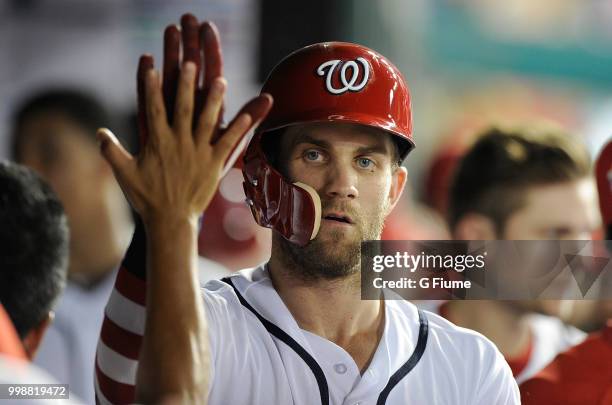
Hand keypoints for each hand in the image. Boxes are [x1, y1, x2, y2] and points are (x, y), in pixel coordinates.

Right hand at [97, 16, 271, 225]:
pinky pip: (228, 144)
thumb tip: (98, 132)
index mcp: (157, 142)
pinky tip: (249, 114)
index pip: (153, 108)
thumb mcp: (124, 174)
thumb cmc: (146, 198)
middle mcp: (179, 143)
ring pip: (208, 120)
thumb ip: (111, 151)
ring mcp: (198, 153)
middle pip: (184, 108)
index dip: (152, 86)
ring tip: (221, 79)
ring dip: (215, 99)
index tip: (151, 64)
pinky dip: (239, 129)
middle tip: (190, 62)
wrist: (170, 221)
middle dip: (186, 84)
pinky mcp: (214, 165)